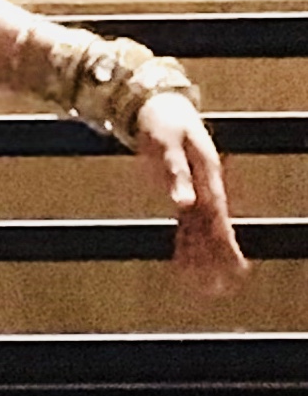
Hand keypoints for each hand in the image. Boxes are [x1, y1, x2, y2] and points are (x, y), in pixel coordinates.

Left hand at [133, 91, 248, 295]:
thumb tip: (183, 203)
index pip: (217, 217)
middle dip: (219, 260)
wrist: (160, 106)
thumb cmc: (164, 121)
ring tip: (211, 289)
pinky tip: (185, 267)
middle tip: (224, 290)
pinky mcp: (182, 193)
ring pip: (201, 232)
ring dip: (204, 259)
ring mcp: (195, 191)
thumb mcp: (168, 143)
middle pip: (214, 230)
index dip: (224, 244)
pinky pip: (185, 225)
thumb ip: (176, 173)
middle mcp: (205, 188)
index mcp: (207, 177)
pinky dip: (186, 247)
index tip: (236, 268)